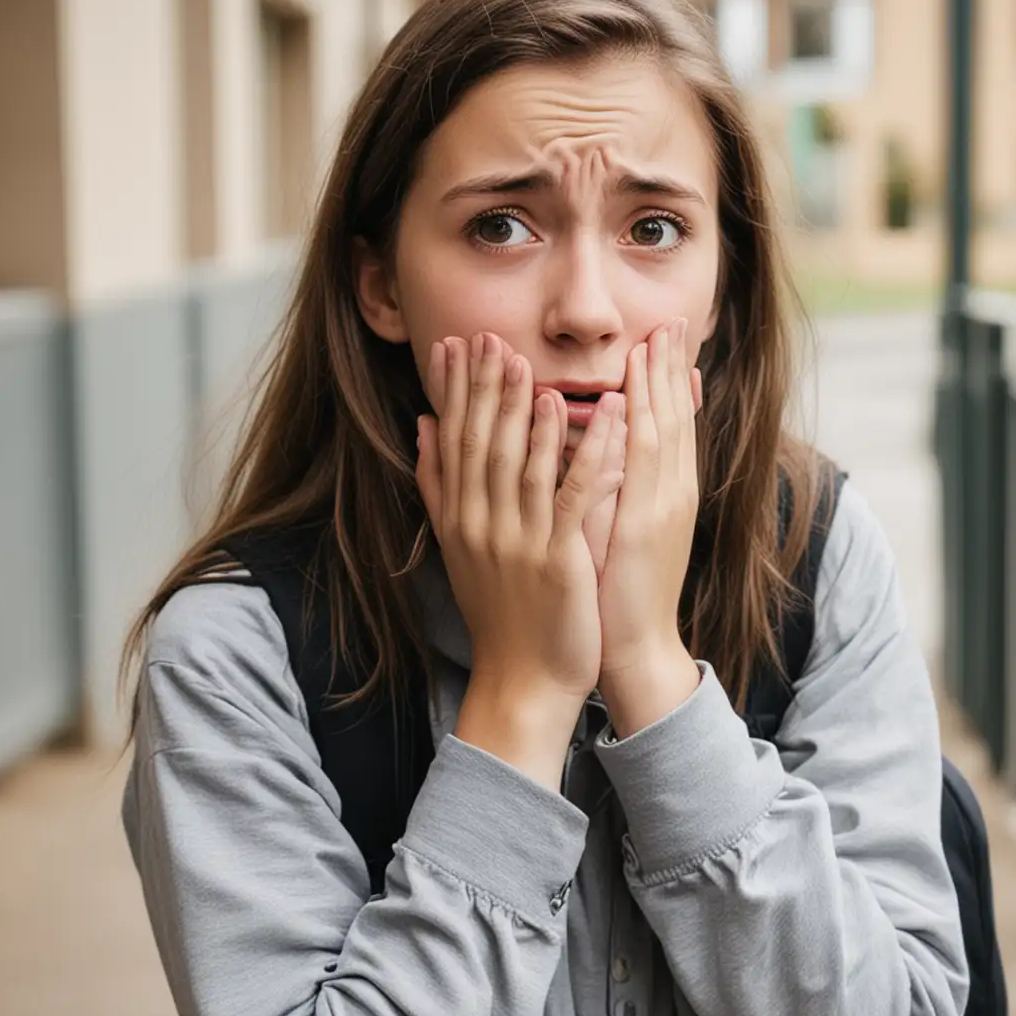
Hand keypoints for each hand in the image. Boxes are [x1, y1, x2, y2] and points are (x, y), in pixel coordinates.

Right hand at [416, 333, 624, 715]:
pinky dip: (583, 449)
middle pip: (481, 442)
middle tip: (488, 335)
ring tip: (529, 362)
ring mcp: (517, 540)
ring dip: (525, 409)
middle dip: (485, 386)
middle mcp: (481, 524)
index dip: (455, 390)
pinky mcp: (557, 557)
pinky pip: (571, 493)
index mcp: (460, 518)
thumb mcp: (458, 546)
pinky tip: (592, 413)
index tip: (454, 344)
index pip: (453, 441)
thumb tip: (423, 427)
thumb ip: (439, 485)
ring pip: (520, 462)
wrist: (521, 680)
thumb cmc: (499, 614)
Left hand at [595, 318, 704, 730]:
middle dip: (672, 366)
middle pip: (676, 416)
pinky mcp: (644, 526)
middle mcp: (674, 492)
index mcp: (669, 492)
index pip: (674, 422)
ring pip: (664, 429)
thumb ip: (618, 484)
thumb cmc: (620, 591)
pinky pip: (642, 467)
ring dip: (658, 381)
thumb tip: (608, 444)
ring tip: (655, 338)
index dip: (671, 378)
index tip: (665, 335)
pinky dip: (637, 427)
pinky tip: (627, 396)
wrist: (637, 648)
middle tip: (670, 319)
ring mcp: (664, 506)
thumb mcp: (623, 527)